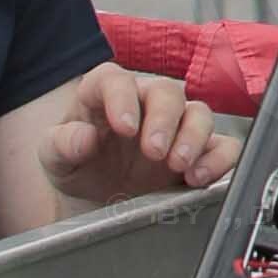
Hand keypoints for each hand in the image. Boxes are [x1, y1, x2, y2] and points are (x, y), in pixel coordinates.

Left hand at [33, 61, 228, 209]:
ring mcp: (177, 126)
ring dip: (194, 137)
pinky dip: (219, 159)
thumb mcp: (54, 157)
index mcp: (106, 94)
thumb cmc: (77, 164)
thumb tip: (84, 138)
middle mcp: (146, 103)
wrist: (97, 197)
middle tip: (154, 150)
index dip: (122, 98)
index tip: (123, 127)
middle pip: (167, 92)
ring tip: (179, 165)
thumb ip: (62, 144)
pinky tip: (199, 178)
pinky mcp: (199, 151)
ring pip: (200, 113)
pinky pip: (224, 146)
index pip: (115, 80)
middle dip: (164, 120)